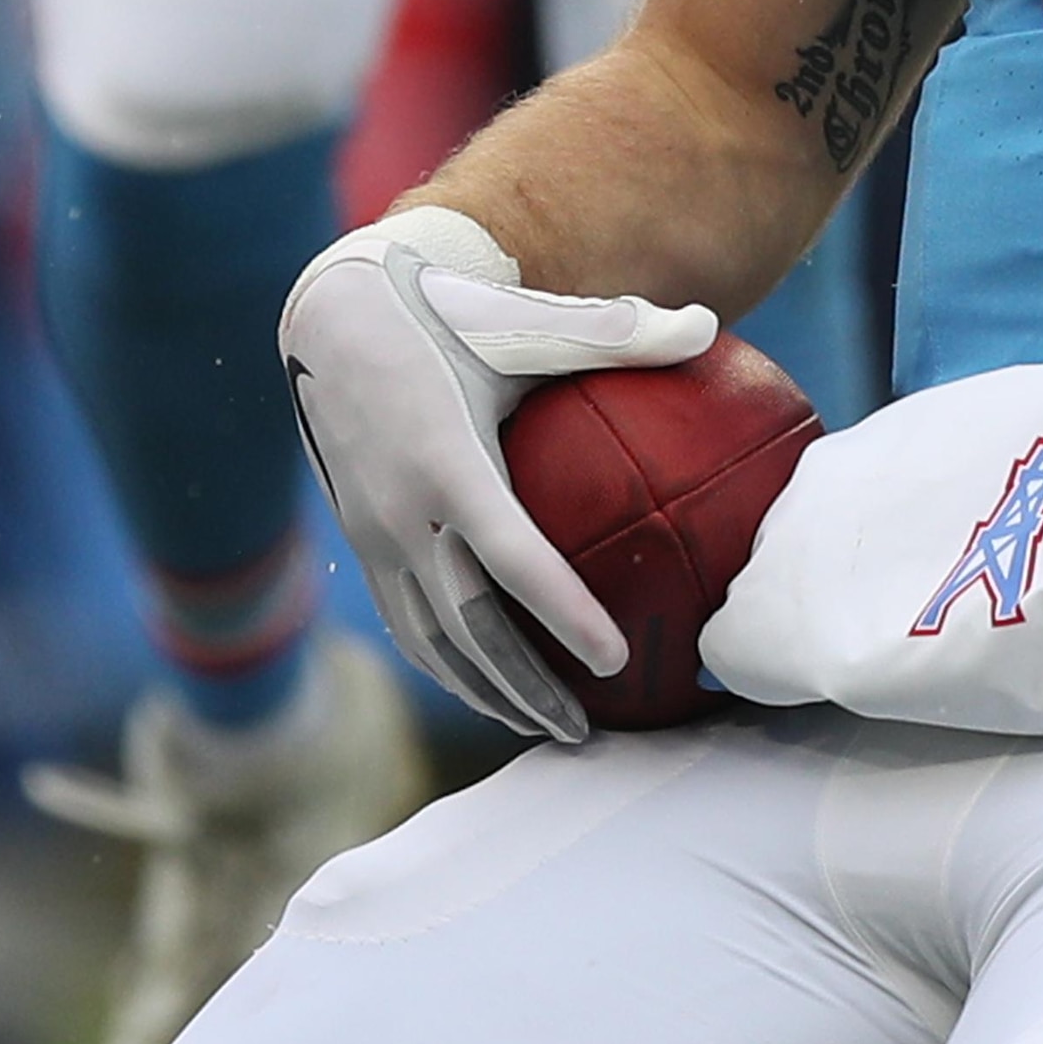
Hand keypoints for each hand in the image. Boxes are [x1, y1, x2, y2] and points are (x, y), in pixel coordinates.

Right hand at [276, 207, 715, 743]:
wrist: (334, 318)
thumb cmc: (448, 314)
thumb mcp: (525, 318)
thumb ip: (616, 331)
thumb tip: (708, 326)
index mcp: (447, 462)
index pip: (513, 558)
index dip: (565, 614)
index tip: (613, 661)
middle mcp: (401, 511)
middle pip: (467, 625)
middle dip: (525, 687)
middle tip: (585, 729)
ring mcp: (372, 533)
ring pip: (428, 639)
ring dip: (485, 690)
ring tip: (545, 726)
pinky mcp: (360, 540)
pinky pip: (404, 620)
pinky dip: (447, 663)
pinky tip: (491, 684)